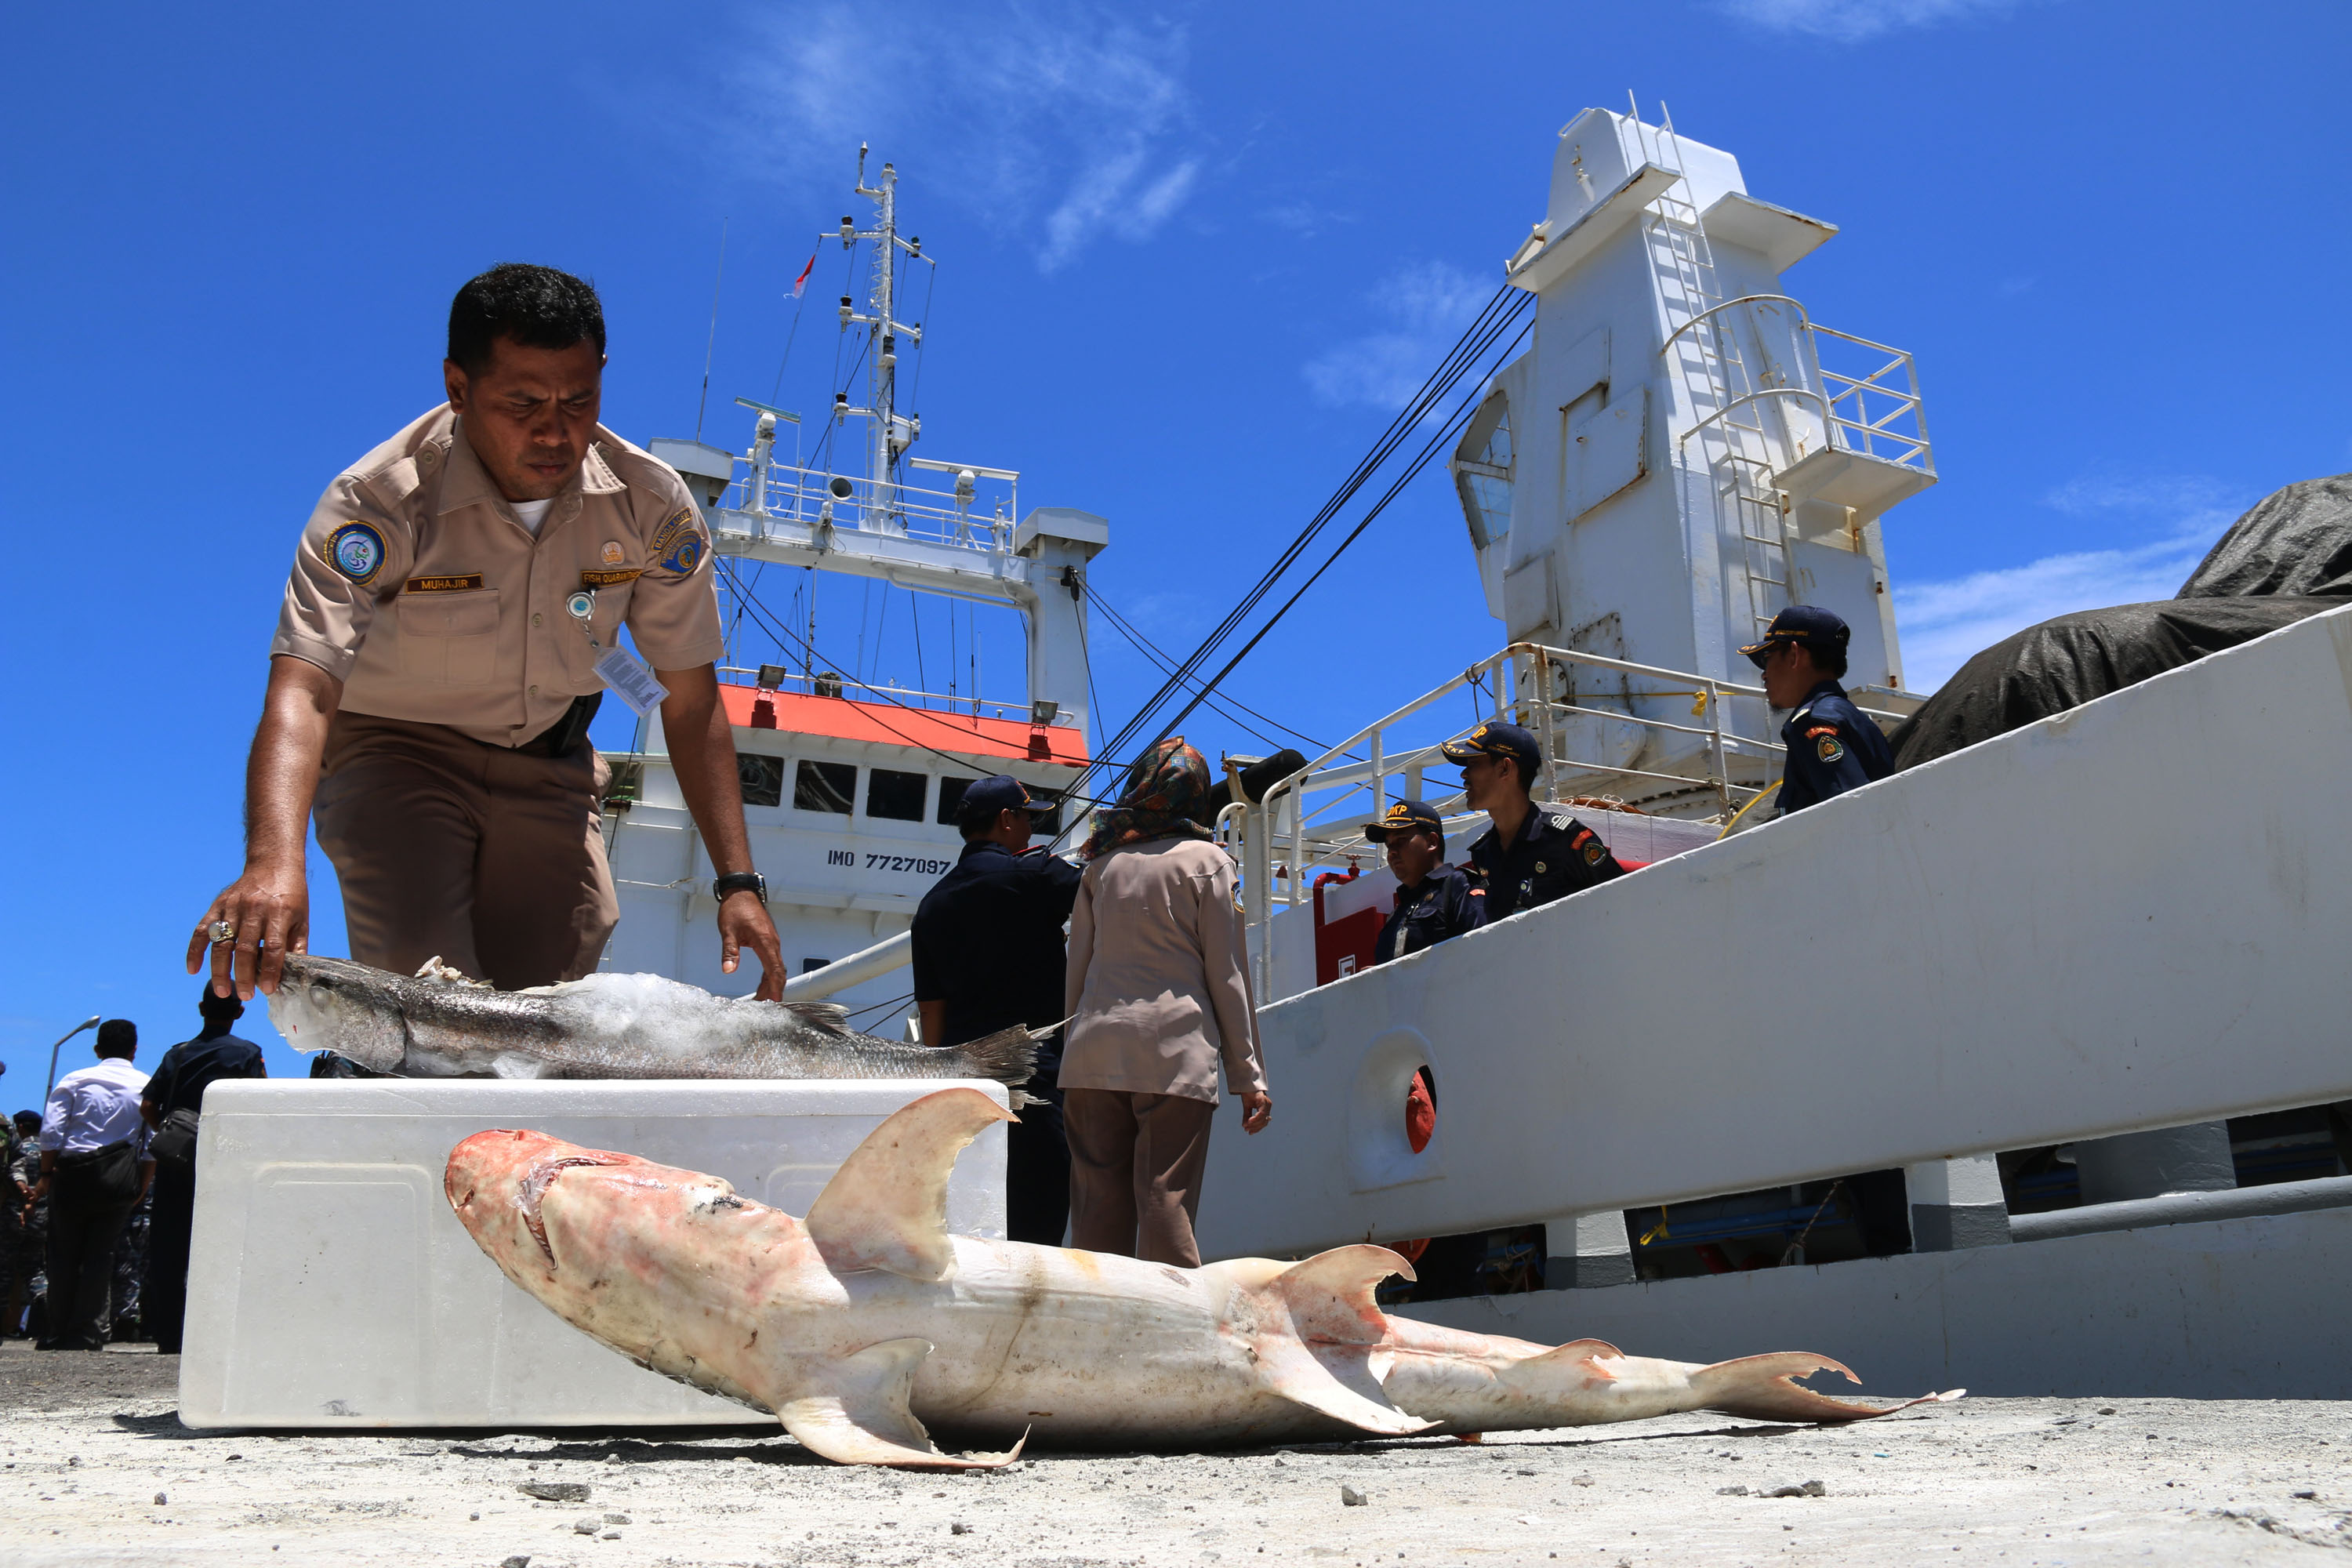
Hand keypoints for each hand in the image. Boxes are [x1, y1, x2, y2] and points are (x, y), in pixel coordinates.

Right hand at [187, 862, 307, 1000]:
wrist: (273, 864)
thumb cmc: (291, 896)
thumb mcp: (302, 919)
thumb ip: (296, 946)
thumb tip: (293, 975)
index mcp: (279, 913)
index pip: (274, 948)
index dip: (269, 971)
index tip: (267, 990)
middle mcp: (254, 910)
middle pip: (245, 948)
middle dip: (243, 976)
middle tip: (245, 996)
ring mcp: (233, 907)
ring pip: (222, 943)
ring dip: (219, 970)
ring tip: (224, 991)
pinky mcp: (218, 906)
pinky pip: (202, 931)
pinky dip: (195, 951)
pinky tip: (193, 970)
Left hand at [718, 889, 784, 1001]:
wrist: (741, 892)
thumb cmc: (736, 908)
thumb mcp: (728, 932)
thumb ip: (730, 952)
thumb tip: (728, 970)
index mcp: (765, 942)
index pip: (775, 970)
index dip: (775, 987)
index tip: (775, 1001)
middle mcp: (773, 943)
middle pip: (778, 971)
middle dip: (773, 989)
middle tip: (764, 1004)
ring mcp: (772, 941)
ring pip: (776, 967)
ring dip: (771, 982)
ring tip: (762, 997)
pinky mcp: (769, 940)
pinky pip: (773, 960)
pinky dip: (769, 973)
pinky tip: (763, 982)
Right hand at [1240, 1091, 1271, 1134]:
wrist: (1246, 1083)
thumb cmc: (1248, 1094)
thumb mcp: (1247, 1107)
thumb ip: (1247, 1117)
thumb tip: (1245, 1126)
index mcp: (1265, 1108)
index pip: (1264, 1122)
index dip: (1257, 1128)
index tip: (1250, 1133)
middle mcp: (1268, 1106)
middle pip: (1264, 1122)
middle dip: (1255, 1127)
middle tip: (1247, 1130)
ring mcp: (1267, 1103)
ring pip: (1263, 1118)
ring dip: (1254, 1124)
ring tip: (1246, 1126)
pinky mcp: (1264, 1101)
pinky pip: (1261, 1113)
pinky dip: (1255, 1118)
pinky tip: (1249, 1121)